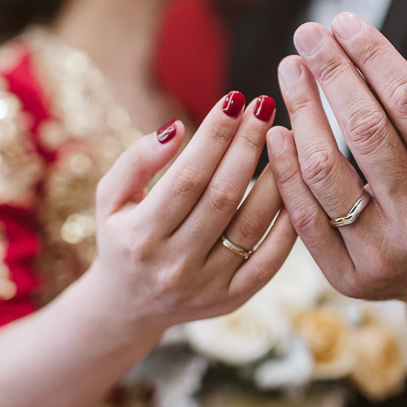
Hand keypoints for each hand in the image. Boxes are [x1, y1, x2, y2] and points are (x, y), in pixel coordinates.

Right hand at [90, 91, 295, 335]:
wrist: (129, 306)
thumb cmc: (122, 235)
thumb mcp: (110, 198)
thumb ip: (136, 160)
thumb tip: (176, 129)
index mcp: (140, 237)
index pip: (187, 177)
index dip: (214, 136)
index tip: (234, 100)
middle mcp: (173, 266)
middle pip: (222, 196)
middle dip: (247, 145)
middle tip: (265, 105)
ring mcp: (207, 286)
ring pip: (251, 225)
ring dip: (275, 177)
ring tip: (287, 137)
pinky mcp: (233, 299)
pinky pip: (270, 260)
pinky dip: (287, 223)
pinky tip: (296, 186)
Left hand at [264, 12, 406, 313]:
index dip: (375, 56)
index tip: (345, 22)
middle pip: (366, 132)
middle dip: (332, 74)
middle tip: (308, 33)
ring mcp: (382, 252)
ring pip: (327, 171)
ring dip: (302, 113)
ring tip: (289, 70)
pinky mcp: (345, 275)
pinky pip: (304, 215)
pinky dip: (285, 169)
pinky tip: (276, 129)